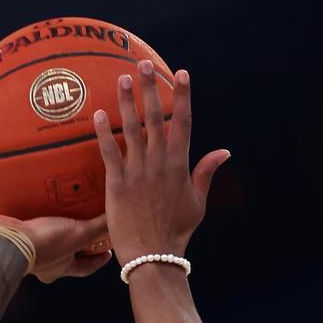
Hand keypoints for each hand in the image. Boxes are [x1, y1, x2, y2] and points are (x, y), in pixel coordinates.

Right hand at [0, 213, 111, 283]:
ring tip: (64, 216)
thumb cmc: (45, 243)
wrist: (7, 241)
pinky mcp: (17, 240)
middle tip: (87, 232)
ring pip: (49, 246)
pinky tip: (40, 208)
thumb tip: (119, 218)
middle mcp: (46, 266)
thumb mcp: (78, 233)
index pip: (86, 268)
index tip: (107, 251)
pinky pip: (32, 232)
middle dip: (77, 247)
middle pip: (67, 257)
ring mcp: (30, 255)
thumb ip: (98, 227)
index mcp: (63, 269)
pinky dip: (37, 222)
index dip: (99, 260)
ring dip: (56, 234)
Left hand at [93, 60, 230, 265]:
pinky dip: (104, 133)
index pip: (183, 123)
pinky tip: (98, 114)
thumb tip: (223, 151)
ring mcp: (137, 173)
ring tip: (120, 78)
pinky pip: (109, 153)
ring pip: (132, 129)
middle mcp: (159, 163)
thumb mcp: (198, 203)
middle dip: (150, 89)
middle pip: (155, 118)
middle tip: (143, 66)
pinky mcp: (117, 185)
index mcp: (179, 165)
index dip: (182, 96)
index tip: (181, 74)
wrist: (153, 256)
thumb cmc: (177, 232)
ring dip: (126, 102)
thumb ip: (206, 173)